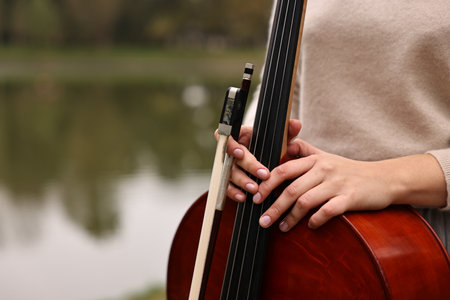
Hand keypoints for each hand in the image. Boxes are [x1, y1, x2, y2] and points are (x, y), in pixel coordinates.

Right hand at [220, 119, 301, 200]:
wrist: (266, 162)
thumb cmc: (270, 148)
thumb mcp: (278, 140)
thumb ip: (286, 132)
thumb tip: (296, 124)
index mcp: (239, 137)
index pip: (227, 137)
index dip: (230, 145)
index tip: (241, 153)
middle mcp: (231, 152)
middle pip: (232, 158)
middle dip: (248, 166)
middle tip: (263, 174)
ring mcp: (228, 167)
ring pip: (230, 174)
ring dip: (242, 181)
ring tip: (255, 188)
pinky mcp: (228, 181)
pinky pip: (226, 187)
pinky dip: (234, 193)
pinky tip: (243, 197)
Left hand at [255, 139, 446, 230]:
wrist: (383, 178)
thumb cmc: (348, 170)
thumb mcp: (325, 156)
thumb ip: (304, 151)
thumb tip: (284, 147)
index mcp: (314, 159)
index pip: (283, 170)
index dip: (267, 185)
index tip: (256, 198)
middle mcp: (323, 169)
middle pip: (290, 189)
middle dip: (273, 207)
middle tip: (263, 220)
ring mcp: (336, 184)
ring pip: (305, 202)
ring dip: (290, 218)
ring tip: (282, 228)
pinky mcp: (349, 198)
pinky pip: (327, 211)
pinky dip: (315, 220)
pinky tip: (309, 226)